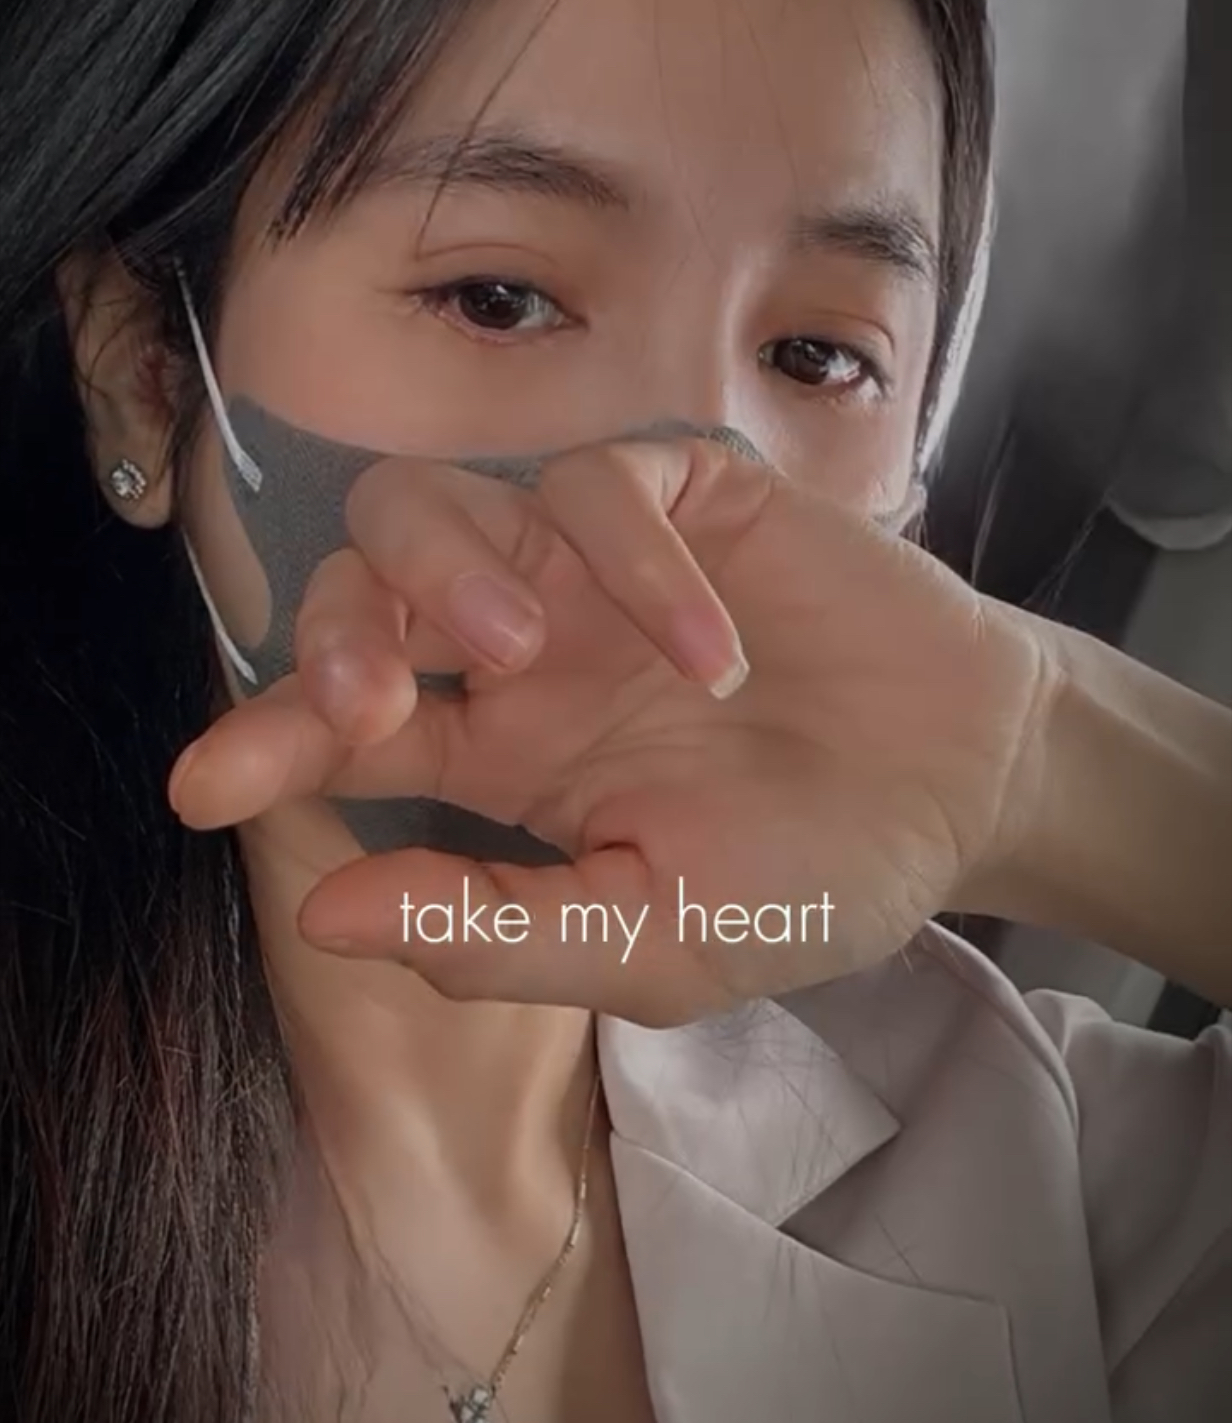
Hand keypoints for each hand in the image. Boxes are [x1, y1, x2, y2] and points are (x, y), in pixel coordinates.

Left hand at [170, 438, 1054, 1023]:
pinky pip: (601, 482)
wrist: (966, 786)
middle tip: (368, 705)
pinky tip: (712, 654)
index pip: (348, 725)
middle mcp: (525, 642)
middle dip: (334, 635)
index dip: (267, 742)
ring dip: (450, 568)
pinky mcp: (683, 495)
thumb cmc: (810, 871)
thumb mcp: (658, 940)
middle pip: (360, 582)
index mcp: (499, 750)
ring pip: (441, 501)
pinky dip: (636, 562)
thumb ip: (497, 932)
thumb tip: (320, 912)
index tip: (200, 788)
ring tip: (523, 649)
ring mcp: (594, 562)